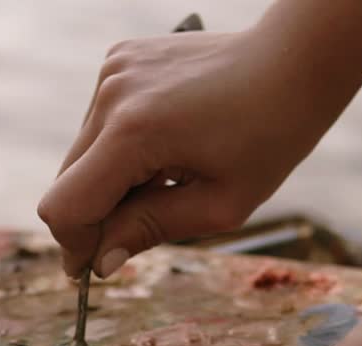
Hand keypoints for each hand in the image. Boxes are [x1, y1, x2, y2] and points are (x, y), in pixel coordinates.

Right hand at [39, 4, 361, 277]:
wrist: (295, 62)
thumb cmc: (271, 135)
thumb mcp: (220, 204)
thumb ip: (151, 231)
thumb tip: (101, 263)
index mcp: (134, 132)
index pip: (67, 206)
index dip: (76, 246)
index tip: (94, 270)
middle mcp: (112, 95)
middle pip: (68, 181)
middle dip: (96, 216)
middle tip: (139, 232)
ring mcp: (113, 71)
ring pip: (81, 154)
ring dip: (111, 180)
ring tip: (169, 177)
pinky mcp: (120, 60)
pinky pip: (100, 123)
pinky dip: (121, 147)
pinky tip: (167, 145)